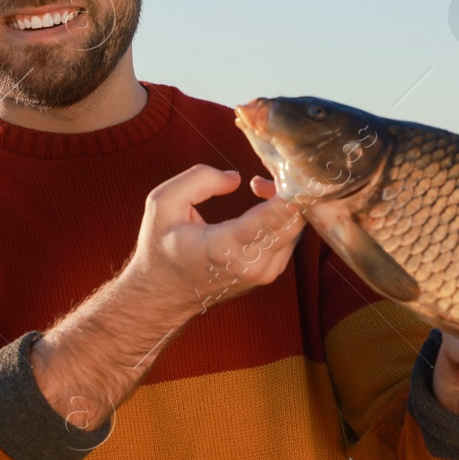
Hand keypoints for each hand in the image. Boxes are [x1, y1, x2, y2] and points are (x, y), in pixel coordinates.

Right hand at [30, 165, 304, 431]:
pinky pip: (291, 237)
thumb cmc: (161, 247)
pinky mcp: (271, 273)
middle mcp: (252, 264)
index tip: (284, 164)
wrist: (163, 295)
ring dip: (287, 202)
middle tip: (264, 173)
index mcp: (225, 247)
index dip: (290, 186)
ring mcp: (265, 273)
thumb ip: (200, 179)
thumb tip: (237, 178)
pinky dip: (284, 217)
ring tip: (259, 187)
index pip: (277, 215)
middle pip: (296, 219)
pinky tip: (263, 206)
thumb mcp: (163, 203)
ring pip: (297, 227)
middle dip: (289, 188)